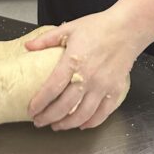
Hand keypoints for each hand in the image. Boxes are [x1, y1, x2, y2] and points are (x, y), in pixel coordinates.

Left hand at [25, 11, 134, 130]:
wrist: (127, 29)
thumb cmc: (98, 27)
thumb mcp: (69, 29)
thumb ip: (46, 39)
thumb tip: (27, 46)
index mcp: (73, 61)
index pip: (52, 88)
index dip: (40, 103)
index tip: (31, 110)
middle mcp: (88, 77)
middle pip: (65, 106)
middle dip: (49, 117)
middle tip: (39, 122)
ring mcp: (103, 86)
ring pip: (82, 114)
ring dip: (67, 124)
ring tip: (57, 126)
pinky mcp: (116, 90)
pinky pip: (102, 113)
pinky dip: (91, 123)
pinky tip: (81, 125)